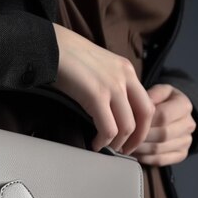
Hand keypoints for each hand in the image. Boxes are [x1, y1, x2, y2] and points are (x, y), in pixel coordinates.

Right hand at [50, 23, 154, 153]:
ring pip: (127, 126)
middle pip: (145, 116)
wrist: (51, 47)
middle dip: (137, 138)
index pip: (146, 103)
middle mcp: (125, 78)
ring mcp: (113, 87)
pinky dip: (103, 141)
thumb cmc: (67, 56)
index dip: (142, 125)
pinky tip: (95, 144)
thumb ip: (108, 82)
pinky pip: (108, 128)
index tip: (132, 138)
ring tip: (107, 148)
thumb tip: (108, 106)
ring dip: (119, 143)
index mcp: (127, 70)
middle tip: (125, 150)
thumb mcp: (98, 66)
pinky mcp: (97, 96)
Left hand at [131, 84, 195, 165]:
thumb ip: (151, 95)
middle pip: (161, 135)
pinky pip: (161, 160)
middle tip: (122, 137)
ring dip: (139, 149)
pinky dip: (144, 158)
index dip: (143, 122)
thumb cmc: (161, 100)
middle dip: (139, 137)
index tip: (126, 123)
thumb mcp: (158, 91)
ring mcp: (186, 141)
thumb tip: (140, 105)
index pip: (162, 116)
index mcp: (184, 105)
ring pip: (159, 149)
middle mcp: (189, 124)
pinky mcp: (181, 154)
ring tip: (124, 145)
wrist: (174, 113)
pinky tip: (134, 153)